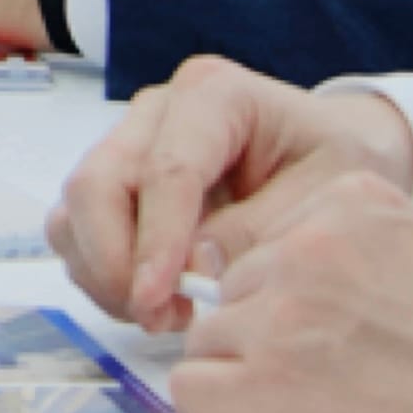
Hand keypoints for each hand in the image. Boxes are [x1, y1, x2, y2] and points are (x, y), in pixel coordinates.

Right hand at [54, 53, 412, 329]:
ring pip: (74, 211)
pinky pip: (77, 233)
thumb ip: (260, 233)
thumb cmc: (338, 164)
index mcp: (214, 95)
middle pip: (96, 183)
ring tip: (165, 314)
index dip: (156, 242)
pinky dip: (102, 275)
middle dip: (115, 262)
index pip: (166, 170)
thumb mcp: (327, 196)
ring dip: (104, 274)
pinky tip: (155, 299)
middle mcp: (157, 112)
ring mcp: (129, 144)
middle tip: (160, 317)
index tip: (158, 302)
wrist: (337, 154)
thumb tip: (196, 272)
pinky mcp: (117, 184)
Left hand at [164, 171, 412, 412]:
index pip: (276, 241)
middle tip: (307, 383)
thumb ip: (366, 262)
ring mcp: (283, 309)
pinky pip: (192, 389)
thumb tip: (322, 302)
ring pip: (208, 339)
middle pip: (237, 290)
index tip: (317, 336)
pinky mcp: (267, 378)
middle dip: (260, 339)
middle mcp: (311, 244)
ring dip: (236, 378)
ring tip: (289, 412)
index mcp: (356, 203)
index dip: (286, 298)